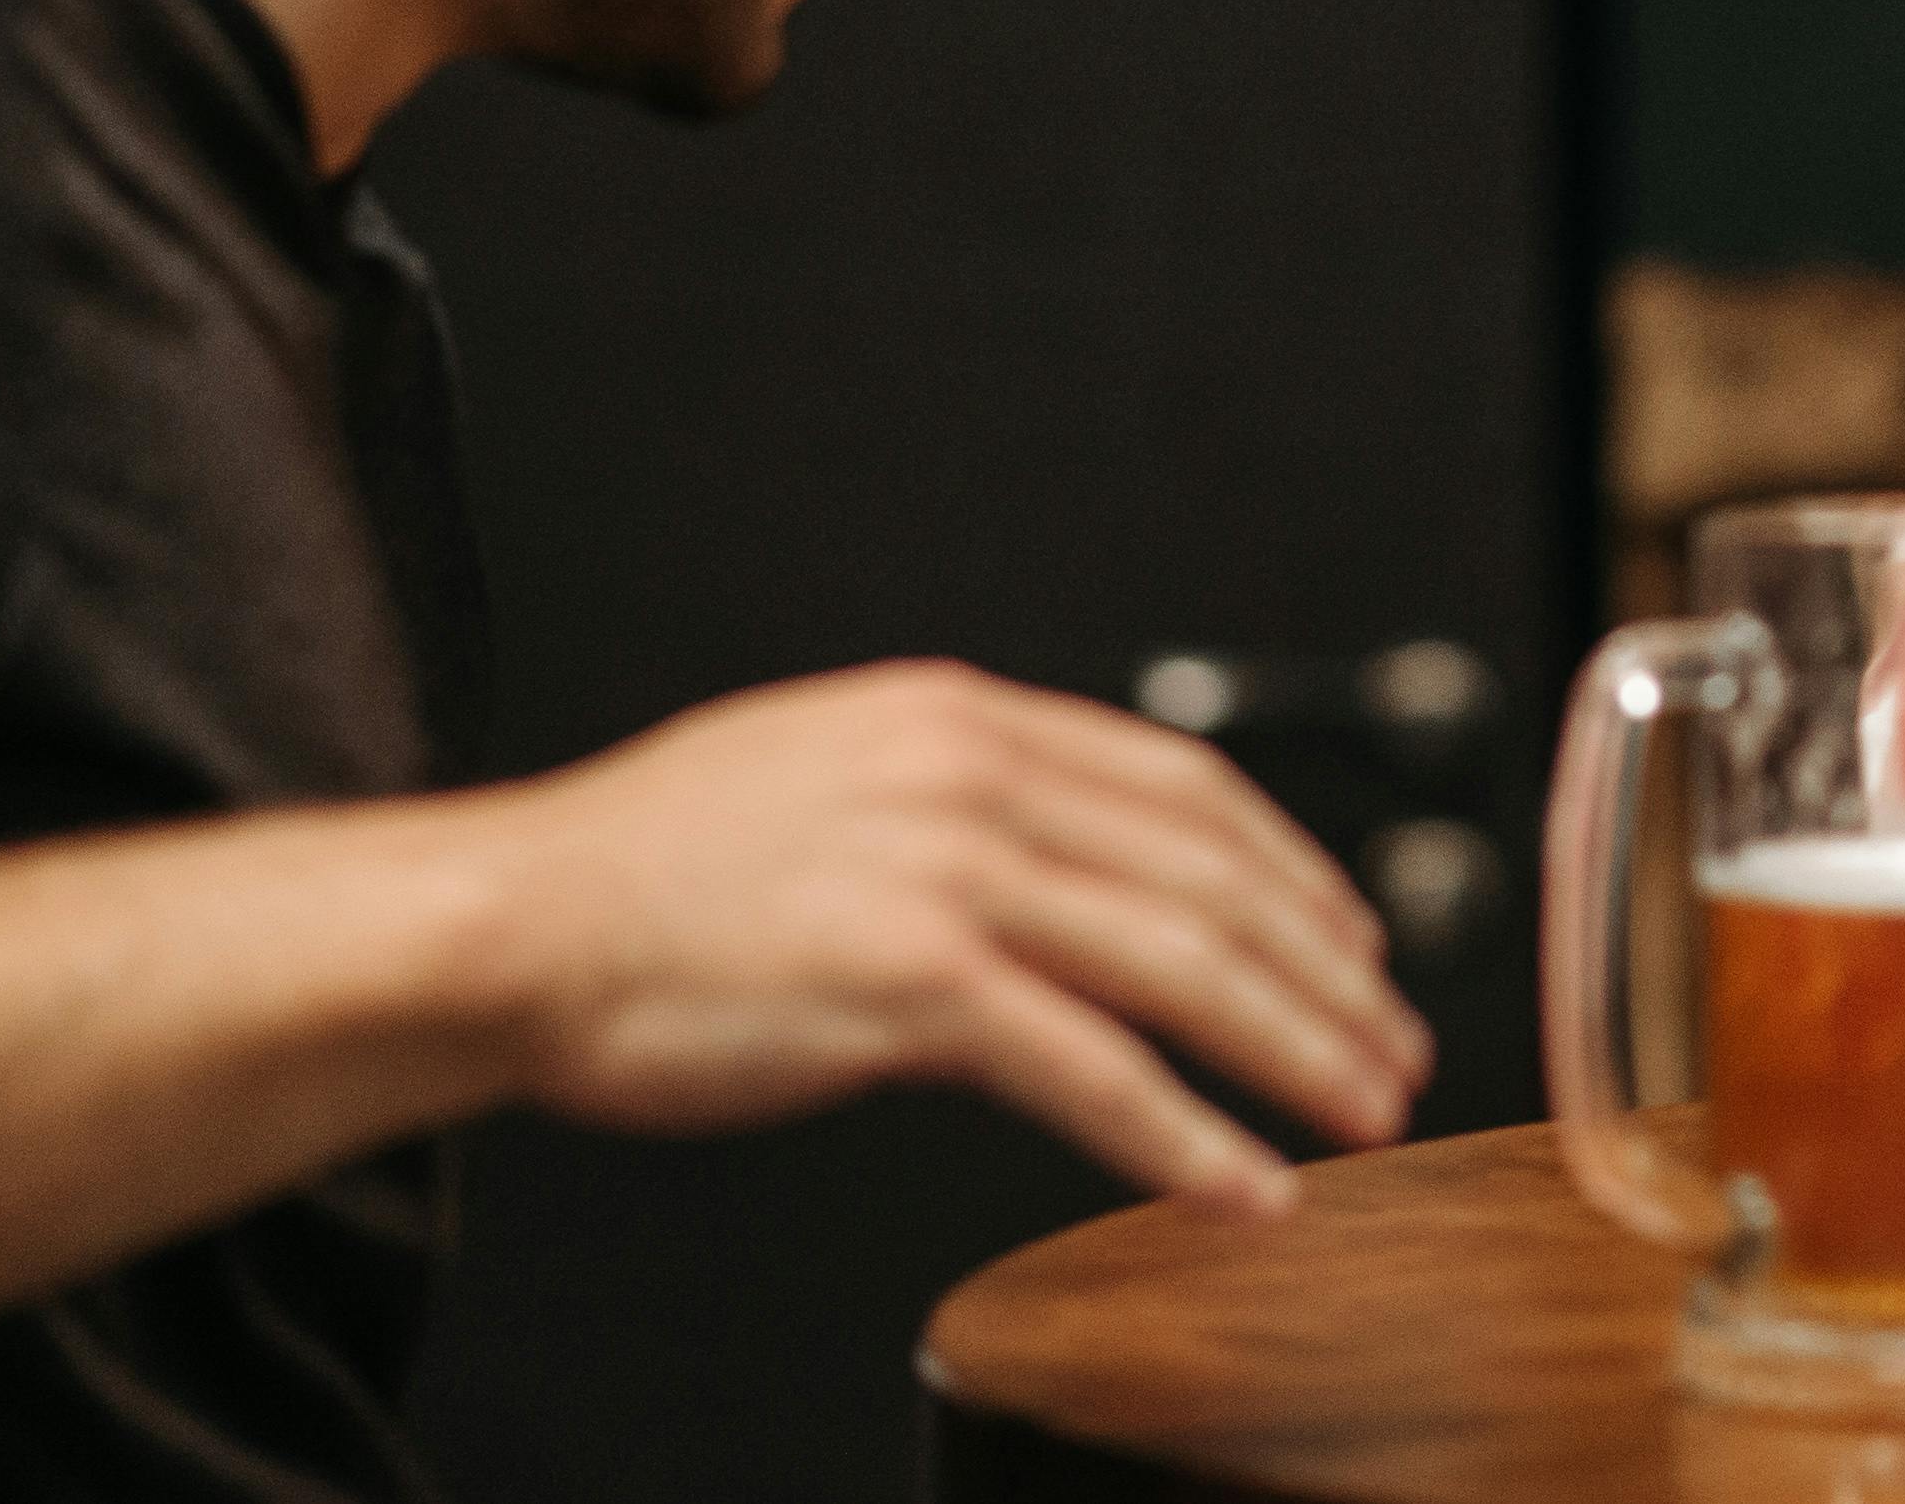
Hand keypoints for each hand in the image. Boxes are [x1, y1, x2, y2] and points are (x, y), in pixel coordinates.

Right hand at [496, 662, 1431, 1213]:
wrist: (514, 922)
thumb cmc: (646, 877)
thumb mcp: (825, 773)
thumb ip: (947, 801)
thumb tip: (1054, 858)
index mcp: (956, 719)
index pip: (1181, 780)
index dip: (1289, 864)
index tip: (1351, 934)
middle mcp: (968, 776)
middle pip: (1208, 871)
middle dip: (1324, 968)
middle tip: (1390, 1042)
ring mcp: (943, 873)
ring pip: (1181, 963)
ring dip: (1293, 1048)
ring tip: (1359, 1110)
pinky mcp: (908, 982)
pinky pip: (1092, 1070)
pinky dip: (1188, 1136)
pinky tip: (1243, 1184)